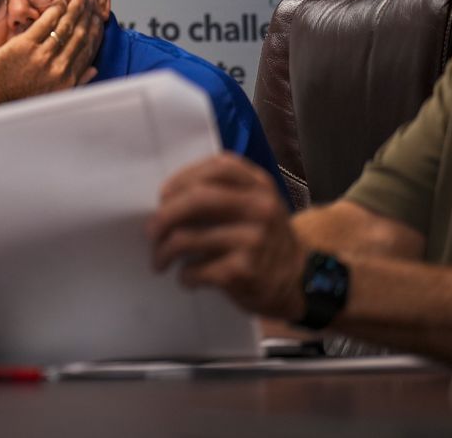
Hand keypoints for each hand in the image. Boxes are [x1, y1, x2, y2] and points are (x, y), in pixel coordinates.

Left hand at [0, 0, 101, 111]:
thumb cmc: (16, 102)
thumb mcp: (53, 97)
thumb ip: (75, 81)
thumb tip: (93, 70)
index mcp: (67, 79)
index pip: (88, 48)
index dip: (95, 28)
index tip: (98, 15)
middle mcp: (58, 67)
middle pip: (80, 33)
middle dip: (88, 13)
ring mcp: (41, 56)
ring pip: (65, 26)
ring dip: (76, 7)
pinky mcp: (23, 47)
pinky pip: (44, 24)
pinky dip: (55, 11)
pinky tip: (60, 2)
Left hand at [147, 154, 305, 320]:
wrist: (300, 283)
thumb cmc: (263, 241)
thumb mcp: (255, 207)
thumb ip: (223, 194)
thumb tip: (166, 200)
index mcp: (260, 186)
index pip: (216, 168)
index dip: (182, 179)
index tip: (163, 195)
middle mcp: (260, 208)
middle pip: (196, 200)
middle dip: (163, 216)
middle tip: (151, 232)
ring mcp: (254, 239)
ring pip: (186, 238)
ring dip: (163, 252)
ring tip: (160, 261)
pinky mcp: (245, 271)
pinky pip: (196, 270)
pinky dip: (184, 276)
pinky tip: (187, 278)